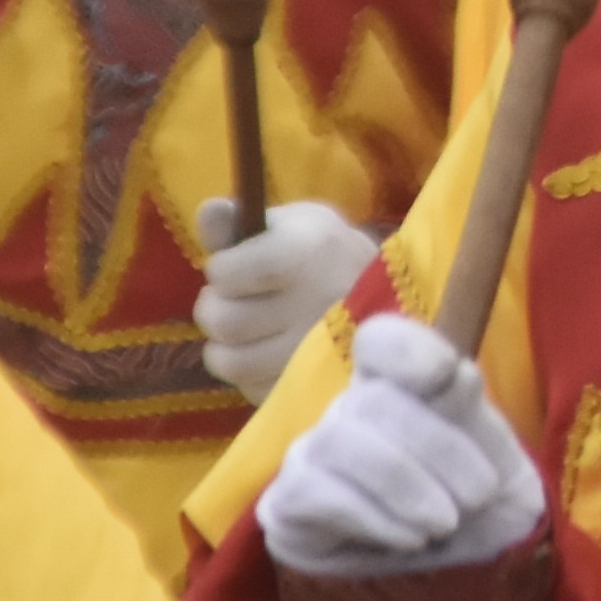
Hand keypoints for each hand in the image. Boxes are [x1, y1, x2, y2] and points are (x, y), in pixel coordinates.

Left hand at [195, 197, 378, 402]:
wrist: (392, 297)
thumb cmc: (326, 254)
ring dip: (224, 344)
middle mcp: (315, 303)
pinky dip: (248, 371)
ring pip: (232, 361)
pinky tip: (265, 352)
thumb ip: (243, 220)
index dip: (220, 269)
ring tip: (243, 329)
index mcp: (308, 252)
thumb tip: (209, 212)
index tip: (232, 265)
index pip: (229, 272)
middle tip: (231, 300)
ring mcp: (316, 353)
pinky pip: (252, 388)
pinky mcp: (312, 387)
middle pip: (225, 321)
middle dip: (215, 308)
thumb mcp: (293, 224)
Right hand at [256, 313, 545, 575]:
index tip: (451, 376)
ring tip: (446, 523)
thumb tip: (453, 373)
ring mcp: (312, 452)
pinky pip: (317, 492)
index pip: (383, 341)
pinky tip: (410, 539)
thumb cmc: (476, 503)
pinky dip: (374, 517)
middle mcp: (350, 409)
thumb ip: (472, 413)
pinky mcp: (287, 503)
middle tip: (480, 496)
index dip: (409, 350)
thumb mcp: (496, 456)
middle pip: (375, 399)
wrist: (453, 571)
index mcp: (402, 384)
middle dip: (439, 449)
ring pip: (343, 442)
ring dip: (407, 487)